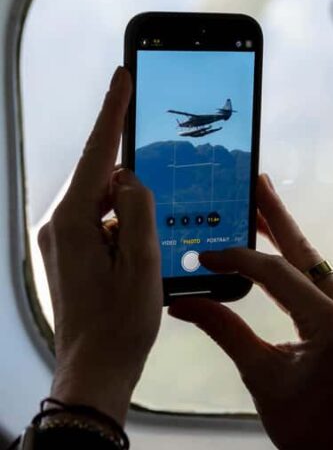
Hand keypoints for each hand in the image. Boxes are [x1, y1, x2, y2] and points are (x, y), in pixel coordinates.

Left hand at [38, 67, 162, 424]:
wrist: (94, 372)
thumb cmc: (121, 325)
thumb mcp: (143, 265)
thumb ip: (139, 210)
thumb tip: (129, 178)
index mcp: (73, 222)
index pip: (98, 154)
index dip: (113, 113)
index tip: (123, 77)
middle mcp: (58, 225)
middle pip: (97, 175)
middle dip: (125, 160)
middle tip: (156, 148)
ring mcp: (59, 241)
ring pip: (98, 200)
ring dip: (126, 199)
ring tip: (155, 216)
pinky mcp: (67, 254)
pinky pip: (97, 221)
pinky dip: (120, 220)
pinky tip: (141, 239)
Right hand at [169, 175, 332, 449]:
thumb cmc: (300, 423)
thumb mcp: (258, 373)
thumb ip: (223, 329)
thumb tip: (181, 301)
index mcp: (329, 322)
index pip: (278, 273)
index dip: (239, 257)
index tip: (204, 254)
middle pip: (305, 252)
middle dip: (276, 216)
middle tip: (254, 181)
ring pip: (313, 262)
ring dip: (285, 235)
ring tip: (259, 203)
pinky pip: (318, 279)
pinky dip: (294, 261)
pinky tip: (274, 247)